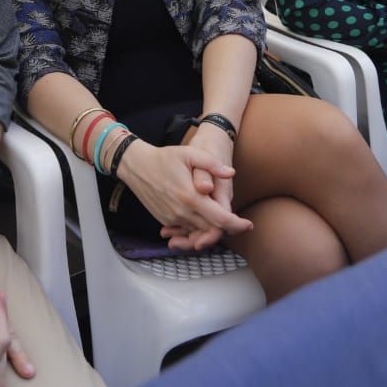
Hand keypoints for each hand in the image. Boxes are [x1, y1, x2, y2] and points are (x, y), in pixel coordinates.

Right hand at [116, 141, 251, 249]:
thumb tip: (231, 173)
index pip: (220, 220)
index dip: (237, 224)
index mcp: (191, 198)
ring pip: (199, 233)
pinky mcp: (166, 220)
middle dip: (227, 229)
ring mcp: (173, 219)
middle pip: (212, 230)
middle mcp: (182, 213)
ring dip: (213, 230)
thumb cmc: (164, 158)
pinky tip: (205, 220)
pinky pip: (187, 230)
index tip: (249, 224)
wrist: (137, 167)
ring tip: (224, 222)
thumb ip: (211, 164)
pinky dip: (198, 229)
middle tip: (240, 223)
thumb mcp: (189, 153)